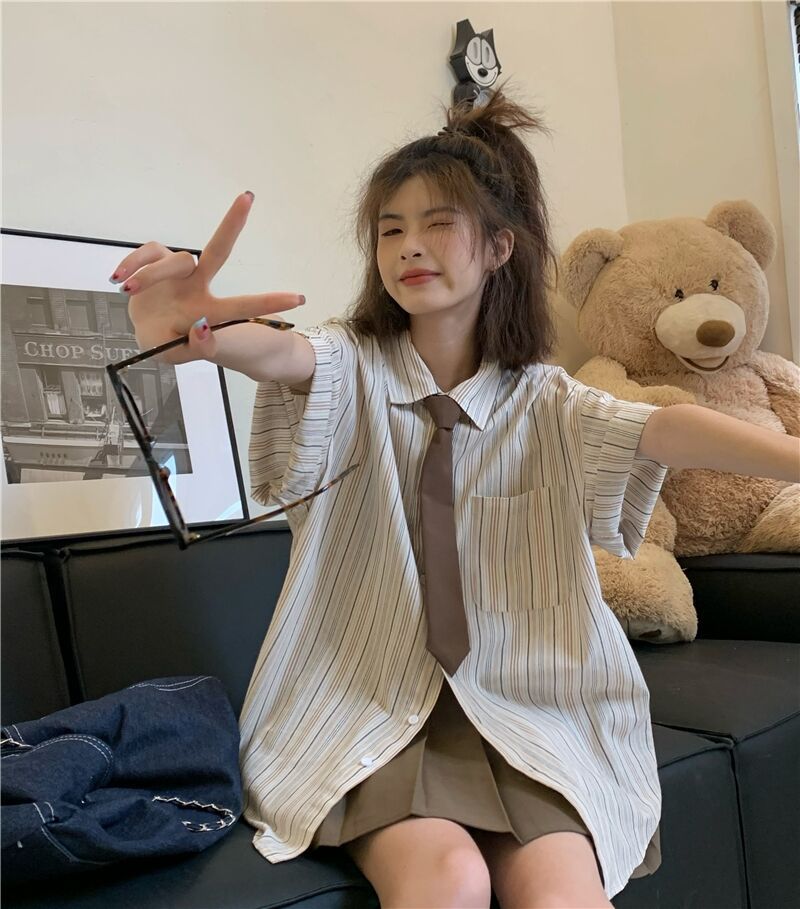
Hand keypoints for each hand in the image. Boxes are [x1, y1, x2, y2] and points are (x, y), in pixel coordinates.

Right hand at [110, 192, 303, 363]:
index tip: (299, 299)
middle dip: (231, 224)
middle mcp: (199, 285)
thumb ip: (196, 348)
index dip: (267, 303)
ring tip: (127, 291)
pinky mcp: (157, 260)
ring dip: (148, 276)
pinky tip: (119, 279)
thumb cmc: (168, 342)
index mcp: (210, 310)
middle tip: (247, 197)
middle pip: (217, 251)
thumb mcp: (177, 354)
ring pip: (172, 260)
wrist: (145, 330)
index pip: (240, 306)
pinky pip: (149, 252)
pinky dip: (133, 263)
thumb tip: (203, 327)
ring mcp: (179, 271)